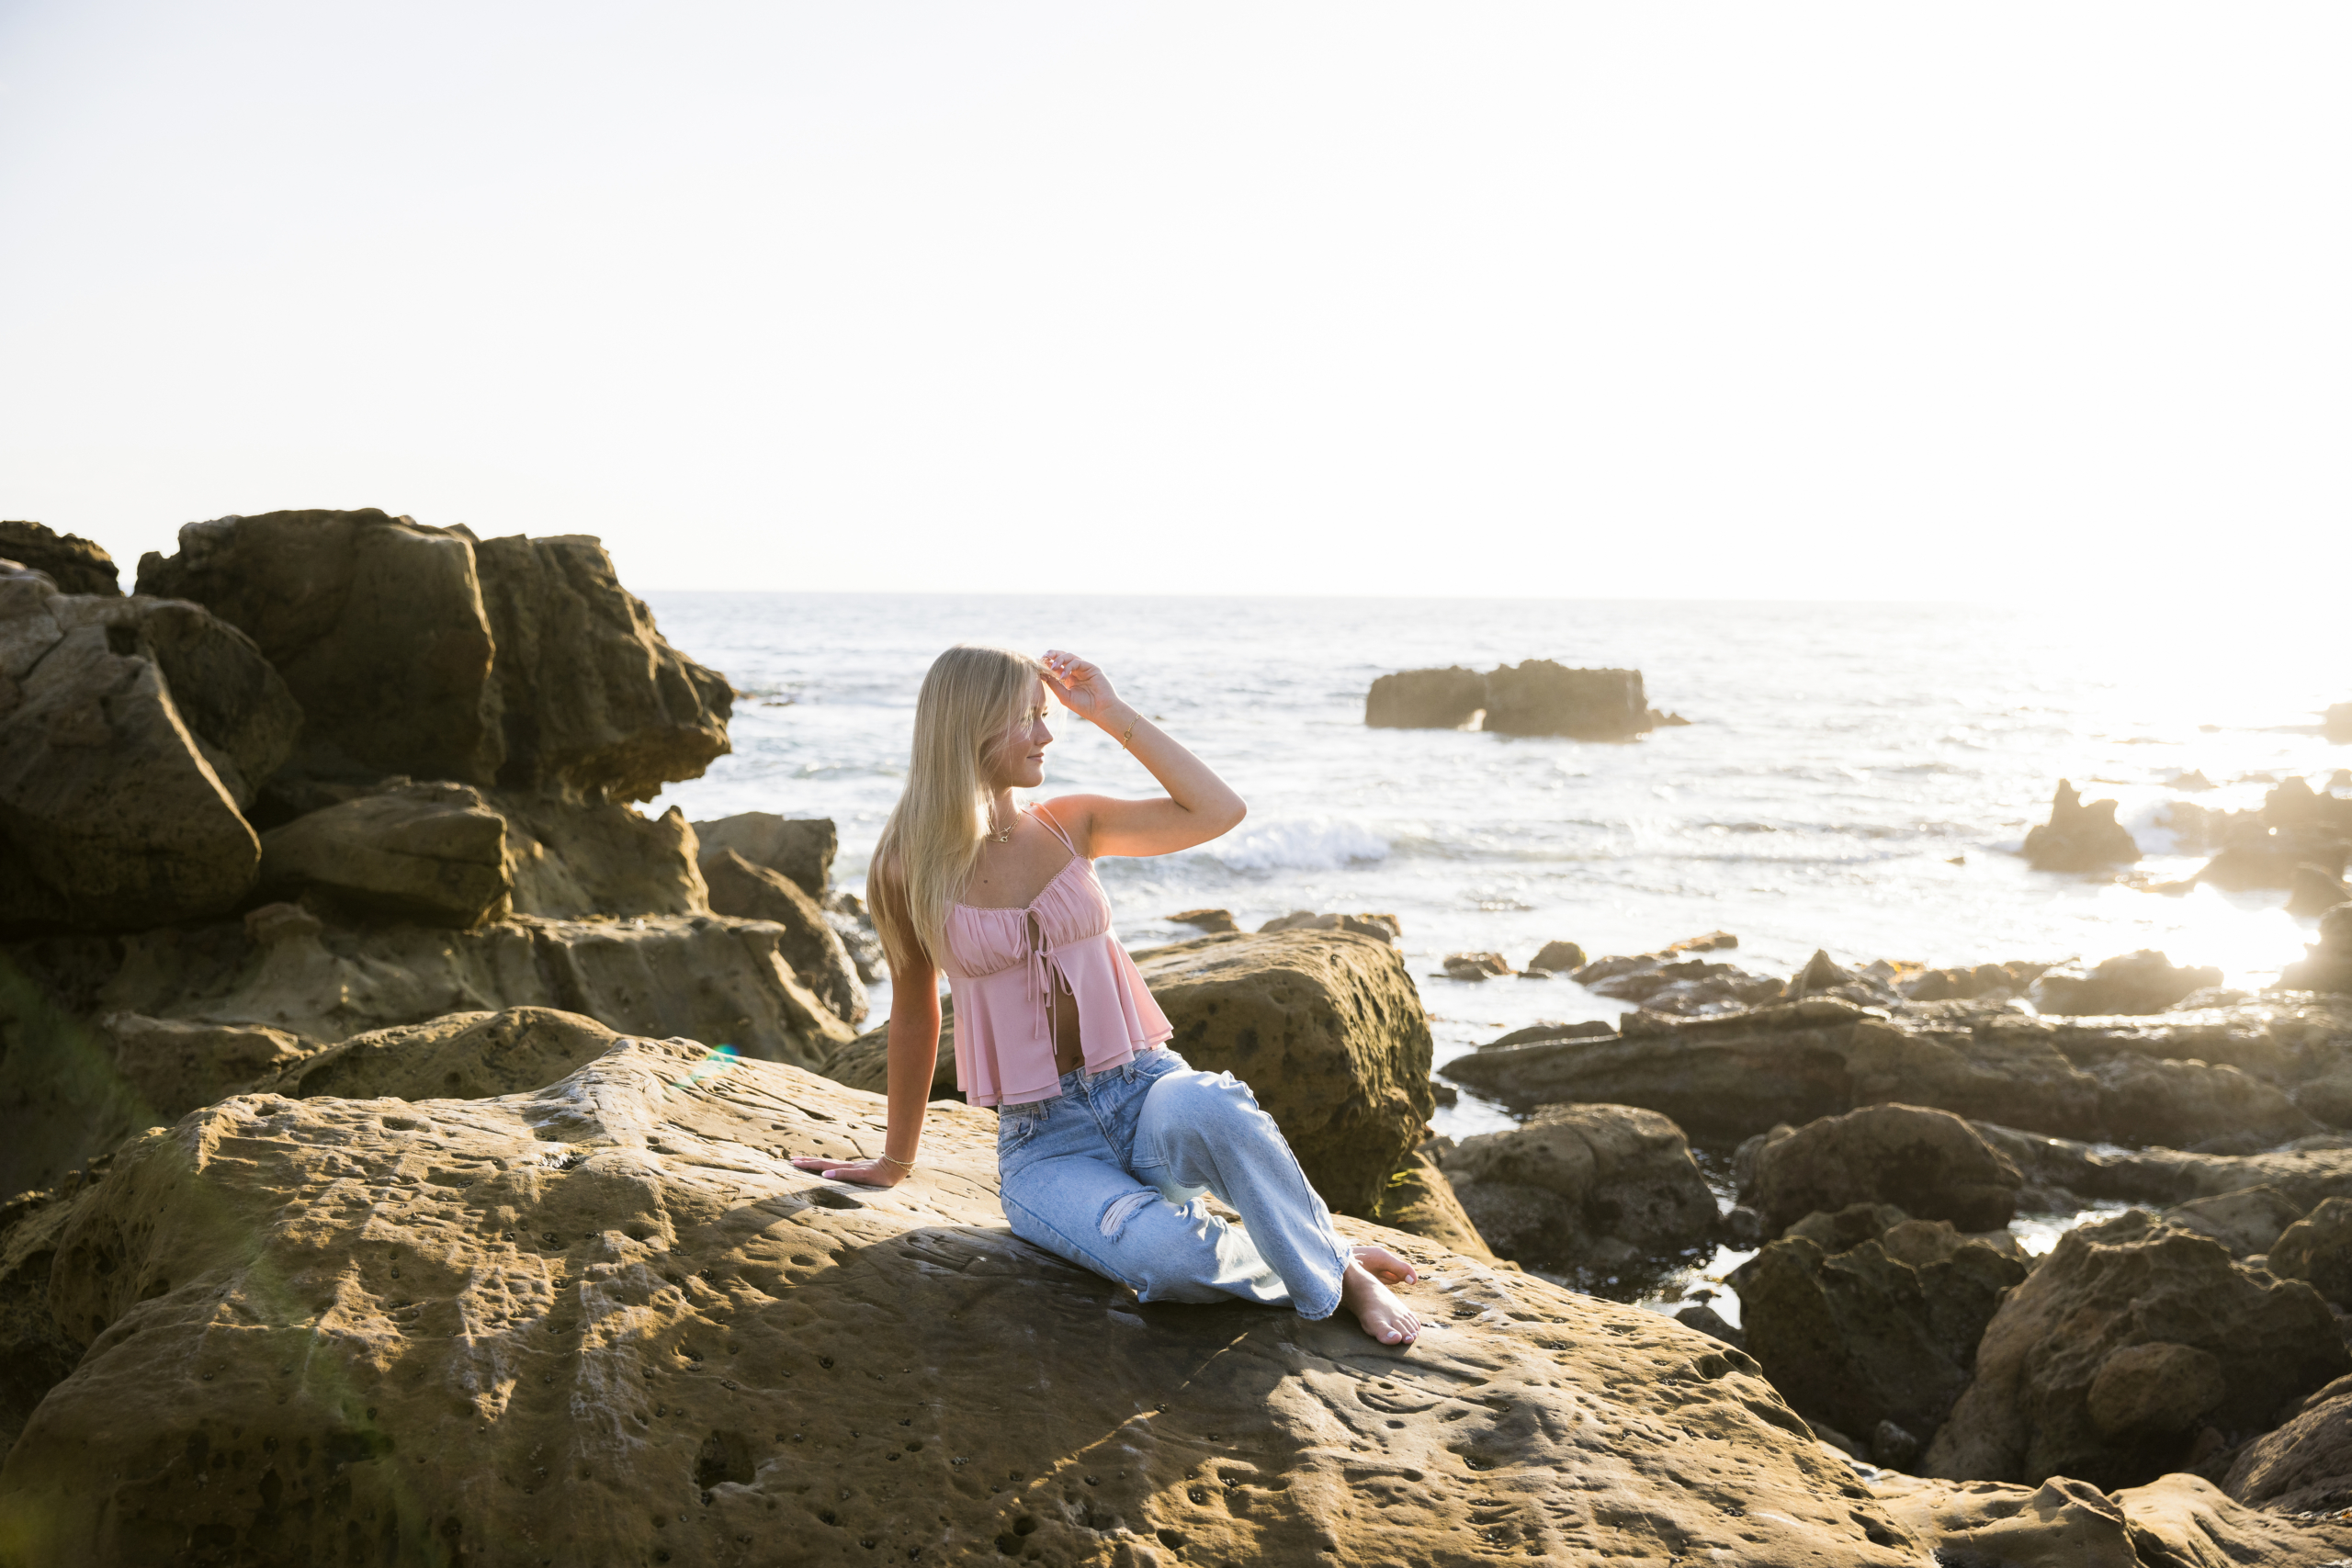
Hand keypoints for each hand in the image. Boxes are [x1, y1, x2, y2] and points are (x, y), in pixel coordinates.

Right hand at [790, 1153, 907, 1187]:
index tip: (794, 1162)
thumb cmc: (880, 1175)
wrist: (896, 1167)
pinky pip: (838, 1168)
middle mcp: (845, 1167)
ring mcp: (851, 1167)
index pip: (822, 1166)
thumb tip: (824, 1175)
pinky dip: (828, 1168)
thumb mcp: (861, 1175)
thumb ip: (843, 1174)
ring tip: (804, 1162)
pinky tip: (826, 1170)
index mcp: (844, 1169)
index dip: (808, 1164)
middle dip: (807, 1163)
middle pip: (823, 1163)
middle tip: (792, 1161)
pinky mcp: (857, 1169)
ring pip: (829, 1164)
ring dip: (816, 1164)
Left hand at [1040, 650, 1126, 729]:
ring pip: (1069, 656)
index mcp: (1069, 678)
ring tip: (1052, 668)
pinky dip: (1069, 666)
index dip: (1047, 664)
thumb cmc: (1084, 707)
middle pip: (1062, 657)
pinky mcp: (1092, 667)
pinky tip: (1063, 676)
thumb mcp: (1064, 696)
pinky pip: (1078, 662)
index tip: (1037, 665)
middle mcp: (1076, 671)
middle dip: (1052, 655)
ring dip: (1059, 660)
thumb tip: (1041, 674)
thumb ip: (1054, 685)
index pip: (1056, 666)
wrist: (1102, 711)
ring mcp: (1084, 668)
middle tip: (1043, 658)